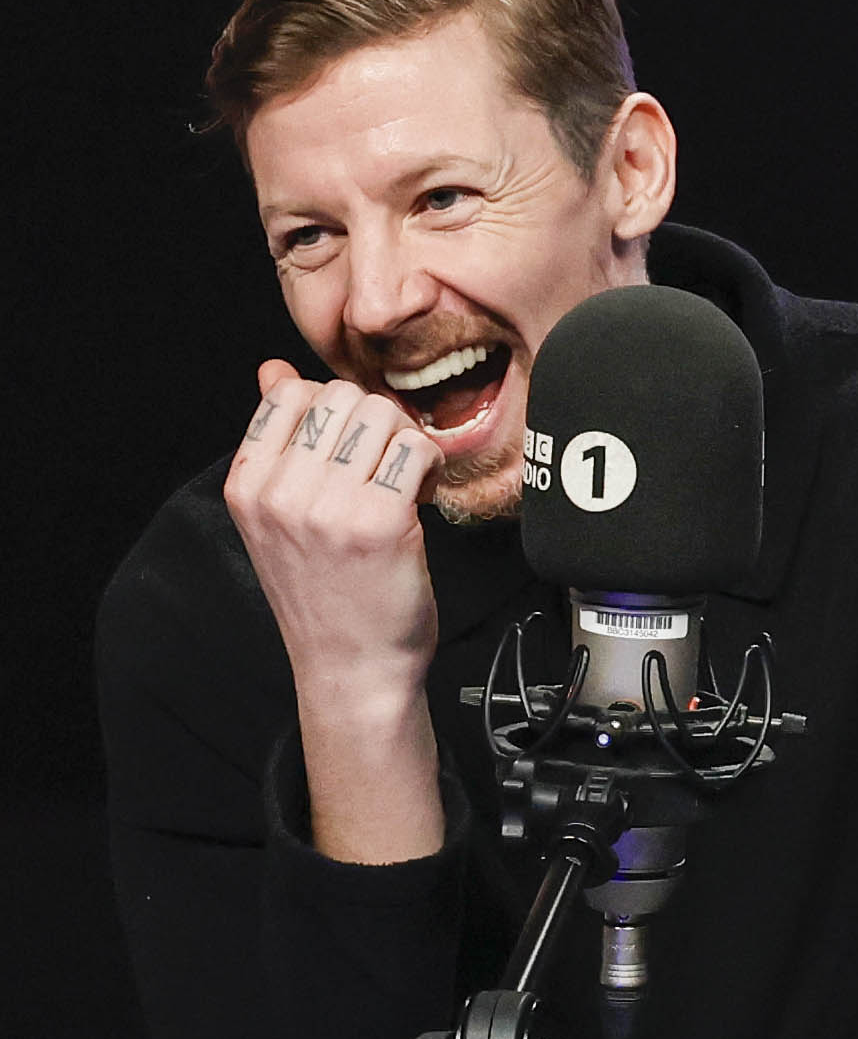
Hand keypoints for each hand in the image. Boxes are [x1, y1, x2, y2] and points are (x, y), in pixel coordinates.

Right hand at [222, 360, 447, 864]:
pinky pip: (416, 450)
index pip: (291, 395)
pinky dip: (428, 466)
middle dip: (377, 423)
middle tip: (385, 468)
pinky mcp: (380, 522)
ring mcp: (327, 507)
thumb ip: (279, 438)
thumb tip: (274, 370)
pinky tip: (419, 498)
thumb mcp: (280, 513)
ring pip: (384, 416)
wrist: (351, 667)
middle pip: (343, 398)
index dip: (337, 410)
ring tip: (400, 483)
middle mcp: (280, 492)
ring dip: (405, 442)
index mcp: (248, 484)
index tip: (352, 449)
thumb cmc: (325, 591)